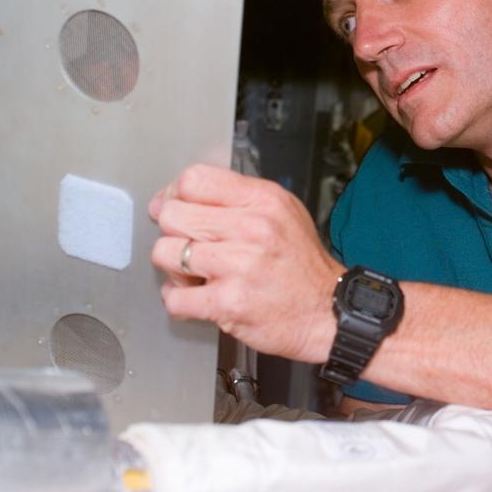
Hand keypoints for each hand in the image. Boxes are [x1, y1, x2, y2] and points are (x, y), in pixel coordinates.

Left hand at [148, 164, 342, 362]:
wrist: (327, 311)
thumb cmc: (302, 265)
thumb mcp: (283, 212)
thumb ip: (238, 198)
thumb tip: (180, 196)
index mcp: (263, 200)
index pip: (193, 180)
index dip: (174, 195)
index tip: (176, 209)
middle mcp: (252, 228)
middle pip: (172, 215)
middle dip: (173, 233)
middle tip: (189, 246)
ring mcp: (238, 266)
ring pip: (165, 253)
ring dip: (174, 269)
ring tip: (195, 275)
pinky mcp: (228, 303)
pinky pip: (174, 298)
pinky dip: (179, 302)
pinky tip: (197, 299)